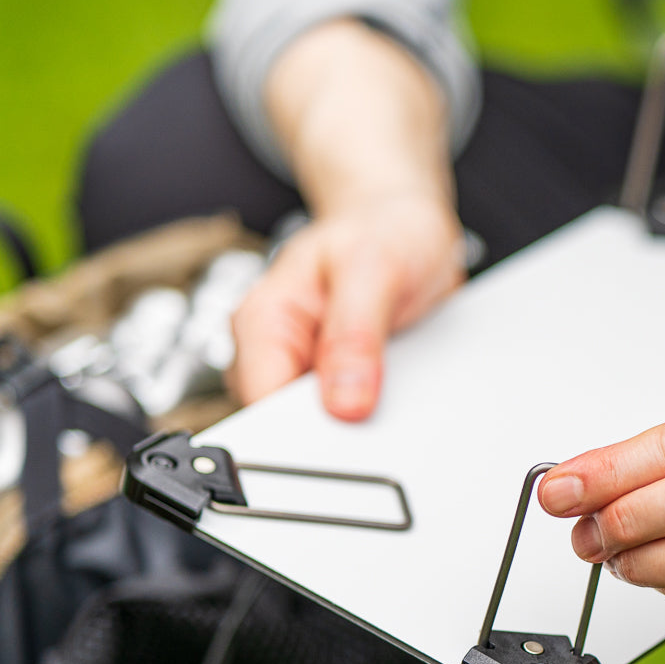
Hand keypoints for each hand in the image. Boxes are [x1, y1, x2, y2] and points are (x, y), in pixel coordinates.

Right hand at [226, 18, 461, 419]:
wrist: (404, 225)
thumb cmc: (383, 232)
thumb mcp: (374, 270)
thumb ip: (355, 338)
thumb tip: (344, 404)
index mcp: (263, 321)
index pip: (260, 407)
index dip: (300, 433)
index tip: (345, 438)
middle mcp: (274, 351)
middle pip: (286, 427)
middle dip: (333, 433)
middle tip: (380, 414)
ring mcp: (303, 372)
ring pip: (319, 429)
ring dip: (357, 426)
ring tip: (394, 390)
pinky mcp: (334, 384)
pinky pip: (348, 420)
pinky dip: (374, 418)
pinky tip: (398, 394)